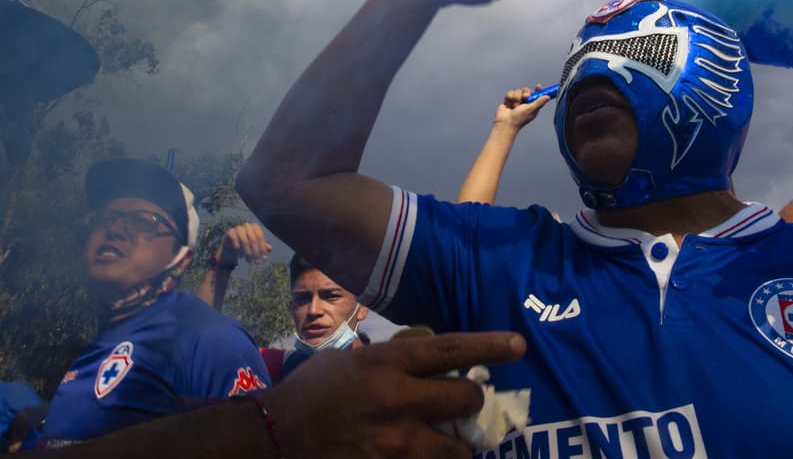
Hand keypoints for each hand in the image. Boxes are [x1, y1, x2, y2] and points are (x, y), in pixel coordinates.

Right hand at [216, 223, 271, 266]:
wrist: (231, 250)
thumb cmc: (246, 247)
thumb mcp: (255, 248)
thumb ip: (263, 247)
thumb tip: (270, 249)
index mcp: (255, 227)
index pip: (260, 237)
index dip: (262, 248)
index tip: (264, 259)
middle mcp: (247, 226)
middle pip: (253, 238)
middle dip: (256, 251)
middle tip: (257, 262)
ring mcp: (238, 228)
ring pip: (244, 239)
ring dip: (247, 251)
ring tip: (248, 261)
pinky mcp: (229, 232)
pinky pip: (233, 235)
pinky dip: (236, 242)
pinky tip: (237, 250)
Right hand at [267, 331, 526, 457]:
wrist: (273, 439)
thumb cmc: (311, 392)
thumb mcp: (351, 360)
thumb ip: (393, 359)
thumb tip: (431, 359)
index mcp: (388, 364)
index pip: (452, 350)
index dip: (490, 347)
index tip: (519, 345)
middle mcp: (398, 402)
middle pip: (467, 398)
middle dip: (471, 400)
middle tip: (462, 402)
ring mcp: (396, 445)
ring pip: (459, 448)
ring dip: (458, 444)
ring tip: (448, 440)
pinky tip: (424, 456)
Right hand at [493, 86, 550, 130]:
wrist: (505, 122)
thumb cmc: (518, 119)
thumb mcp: (531, 110)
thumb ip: (539, 102)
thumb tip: (548, 97)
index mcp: (532, 105)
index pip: (536, 95)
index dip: (538, 90)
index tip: (538, 86)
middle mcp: (525, 103)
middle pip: (526, 90)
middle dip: (524, 93)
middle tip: (524, 98)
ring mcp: (517, 101)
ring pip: (517, 91)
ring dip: (516, 98)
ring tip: (514, 106)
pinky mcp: (509, 100)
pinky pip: (510, 92)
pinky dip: (509, 99)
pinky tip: (508, 106)